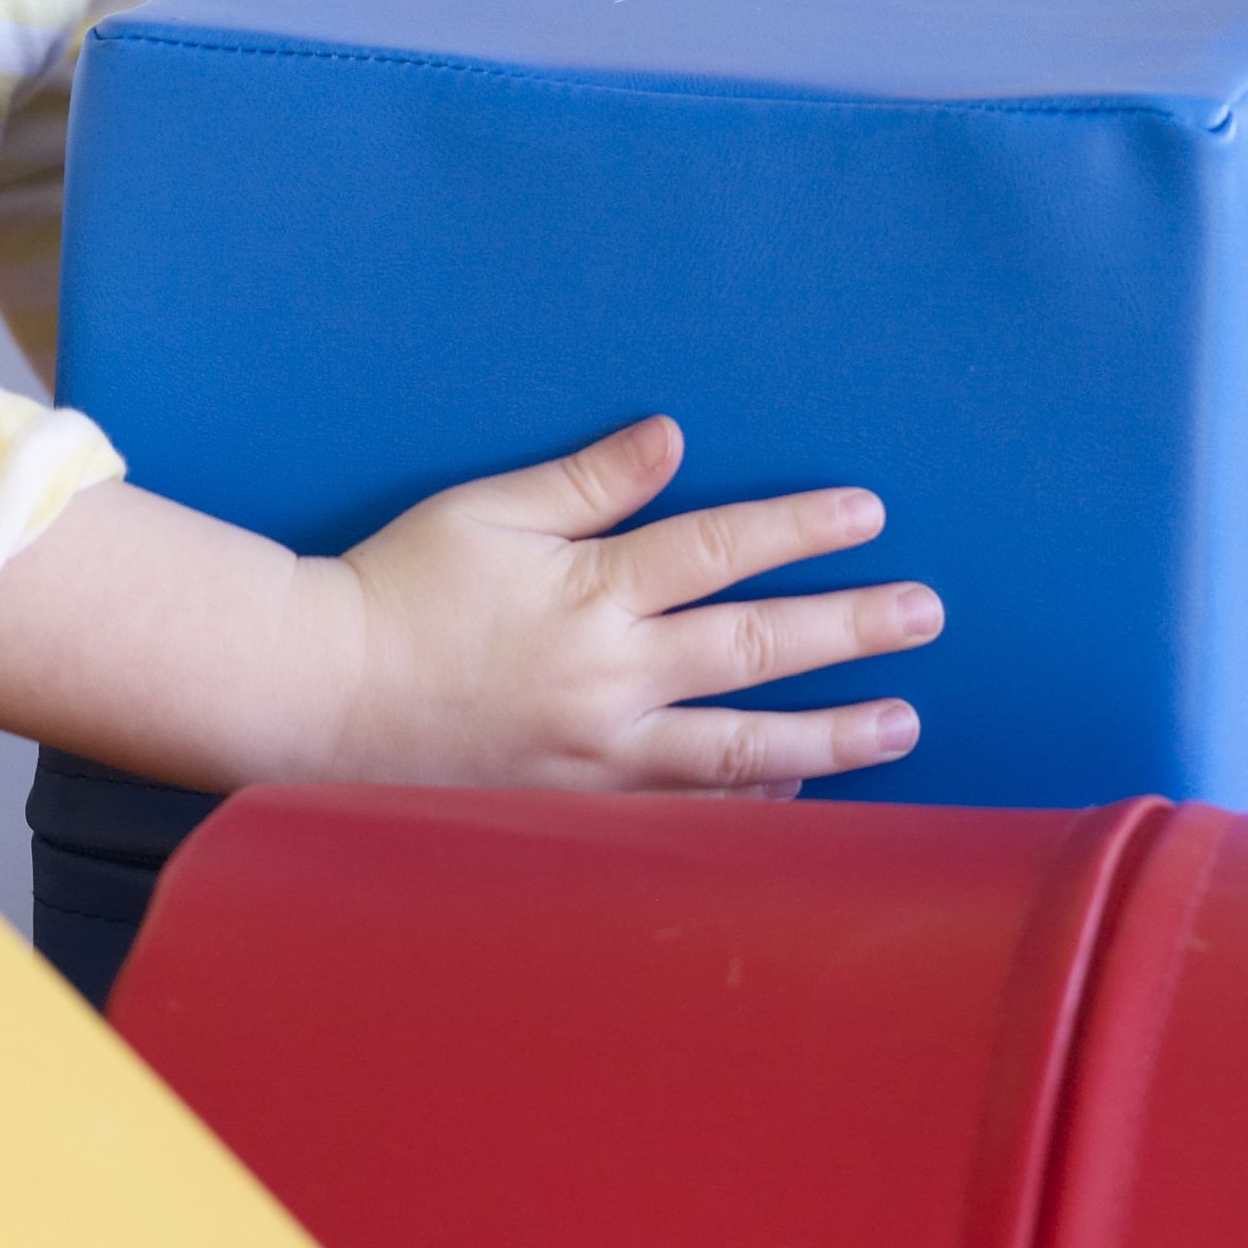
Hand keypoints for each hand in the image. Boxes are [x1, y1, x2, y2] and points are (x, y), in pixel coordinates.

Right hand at [314, 417, 934, 794]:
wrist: (321, 697)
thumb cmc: (397, 589)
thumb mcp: (485, 512)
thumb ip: (586, 481)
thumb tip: (671, 437)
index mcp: (589, 593)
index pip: (719, 550)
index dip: (799, 529)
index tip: (868, 514)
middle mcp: (611, 677)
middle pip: (756, 646)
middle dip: (851, 628)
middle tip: (926, 612)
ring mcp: (603, 754)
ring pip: (743, 746)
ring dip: (832, 734)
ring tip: (904, 723)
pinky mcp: (584, 805)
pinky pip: (692, 809)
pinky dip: (756, 801)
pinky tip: (806, 792)